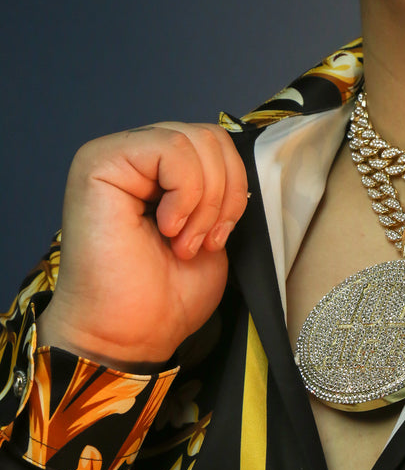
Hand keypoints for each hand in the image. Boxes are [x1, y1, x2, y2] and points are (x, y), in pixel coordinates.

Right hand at [38, 123, 247, 371]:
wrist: (132, 332)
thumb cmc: (168, 293)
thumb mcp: (212, 229)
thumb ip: (220, 189)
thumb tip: (239, 166)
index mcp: (161, 171)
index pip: (216, 144)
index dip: (234, 188)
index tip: (217, 237)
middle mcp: (137, 156)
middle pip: (210, 137)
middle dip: (223, 195)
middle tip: (201, 241)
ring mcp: (116, 155)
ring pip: (194, 140)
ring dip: (204, 200)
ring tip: (183, 241)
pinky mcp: (100, 162)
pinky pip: (171, 149)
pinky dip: (185, 193)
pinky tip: (168, 227)